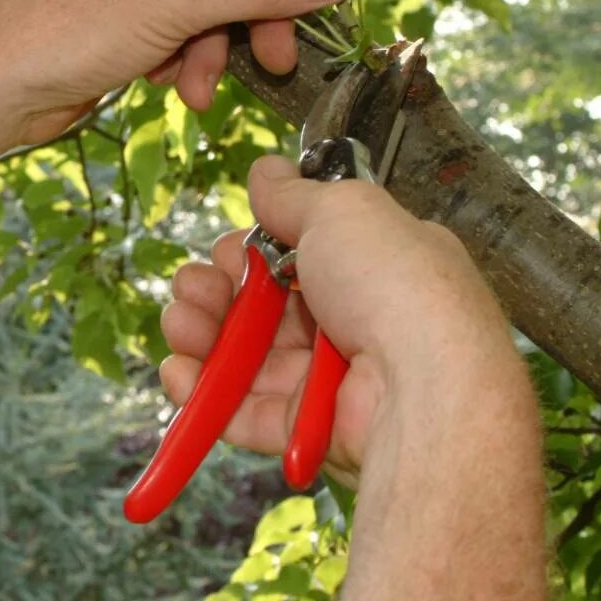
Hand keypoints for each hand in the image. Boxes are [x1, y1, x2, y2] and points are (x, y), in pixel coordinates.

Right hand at [160, 157, 533, 480]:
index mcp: (371, 267)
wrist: (420, 386)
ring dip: (202, 338)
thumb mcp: (343, 211)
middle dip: (215, 293)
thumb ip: (295, 196)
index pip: (296, 256)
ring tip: (181, 326)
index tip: (231, 249)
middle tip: (194, 288)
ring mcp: (329, 380)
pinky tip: (180, 373)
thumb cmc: (394, 286)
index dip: (251, 251)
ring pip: (247, 359)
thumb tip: (266, 171)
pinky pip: (245, 412)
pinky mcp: (306, 429)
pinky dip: (206, 396)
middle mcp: (353, 323)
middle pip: (263, 307)